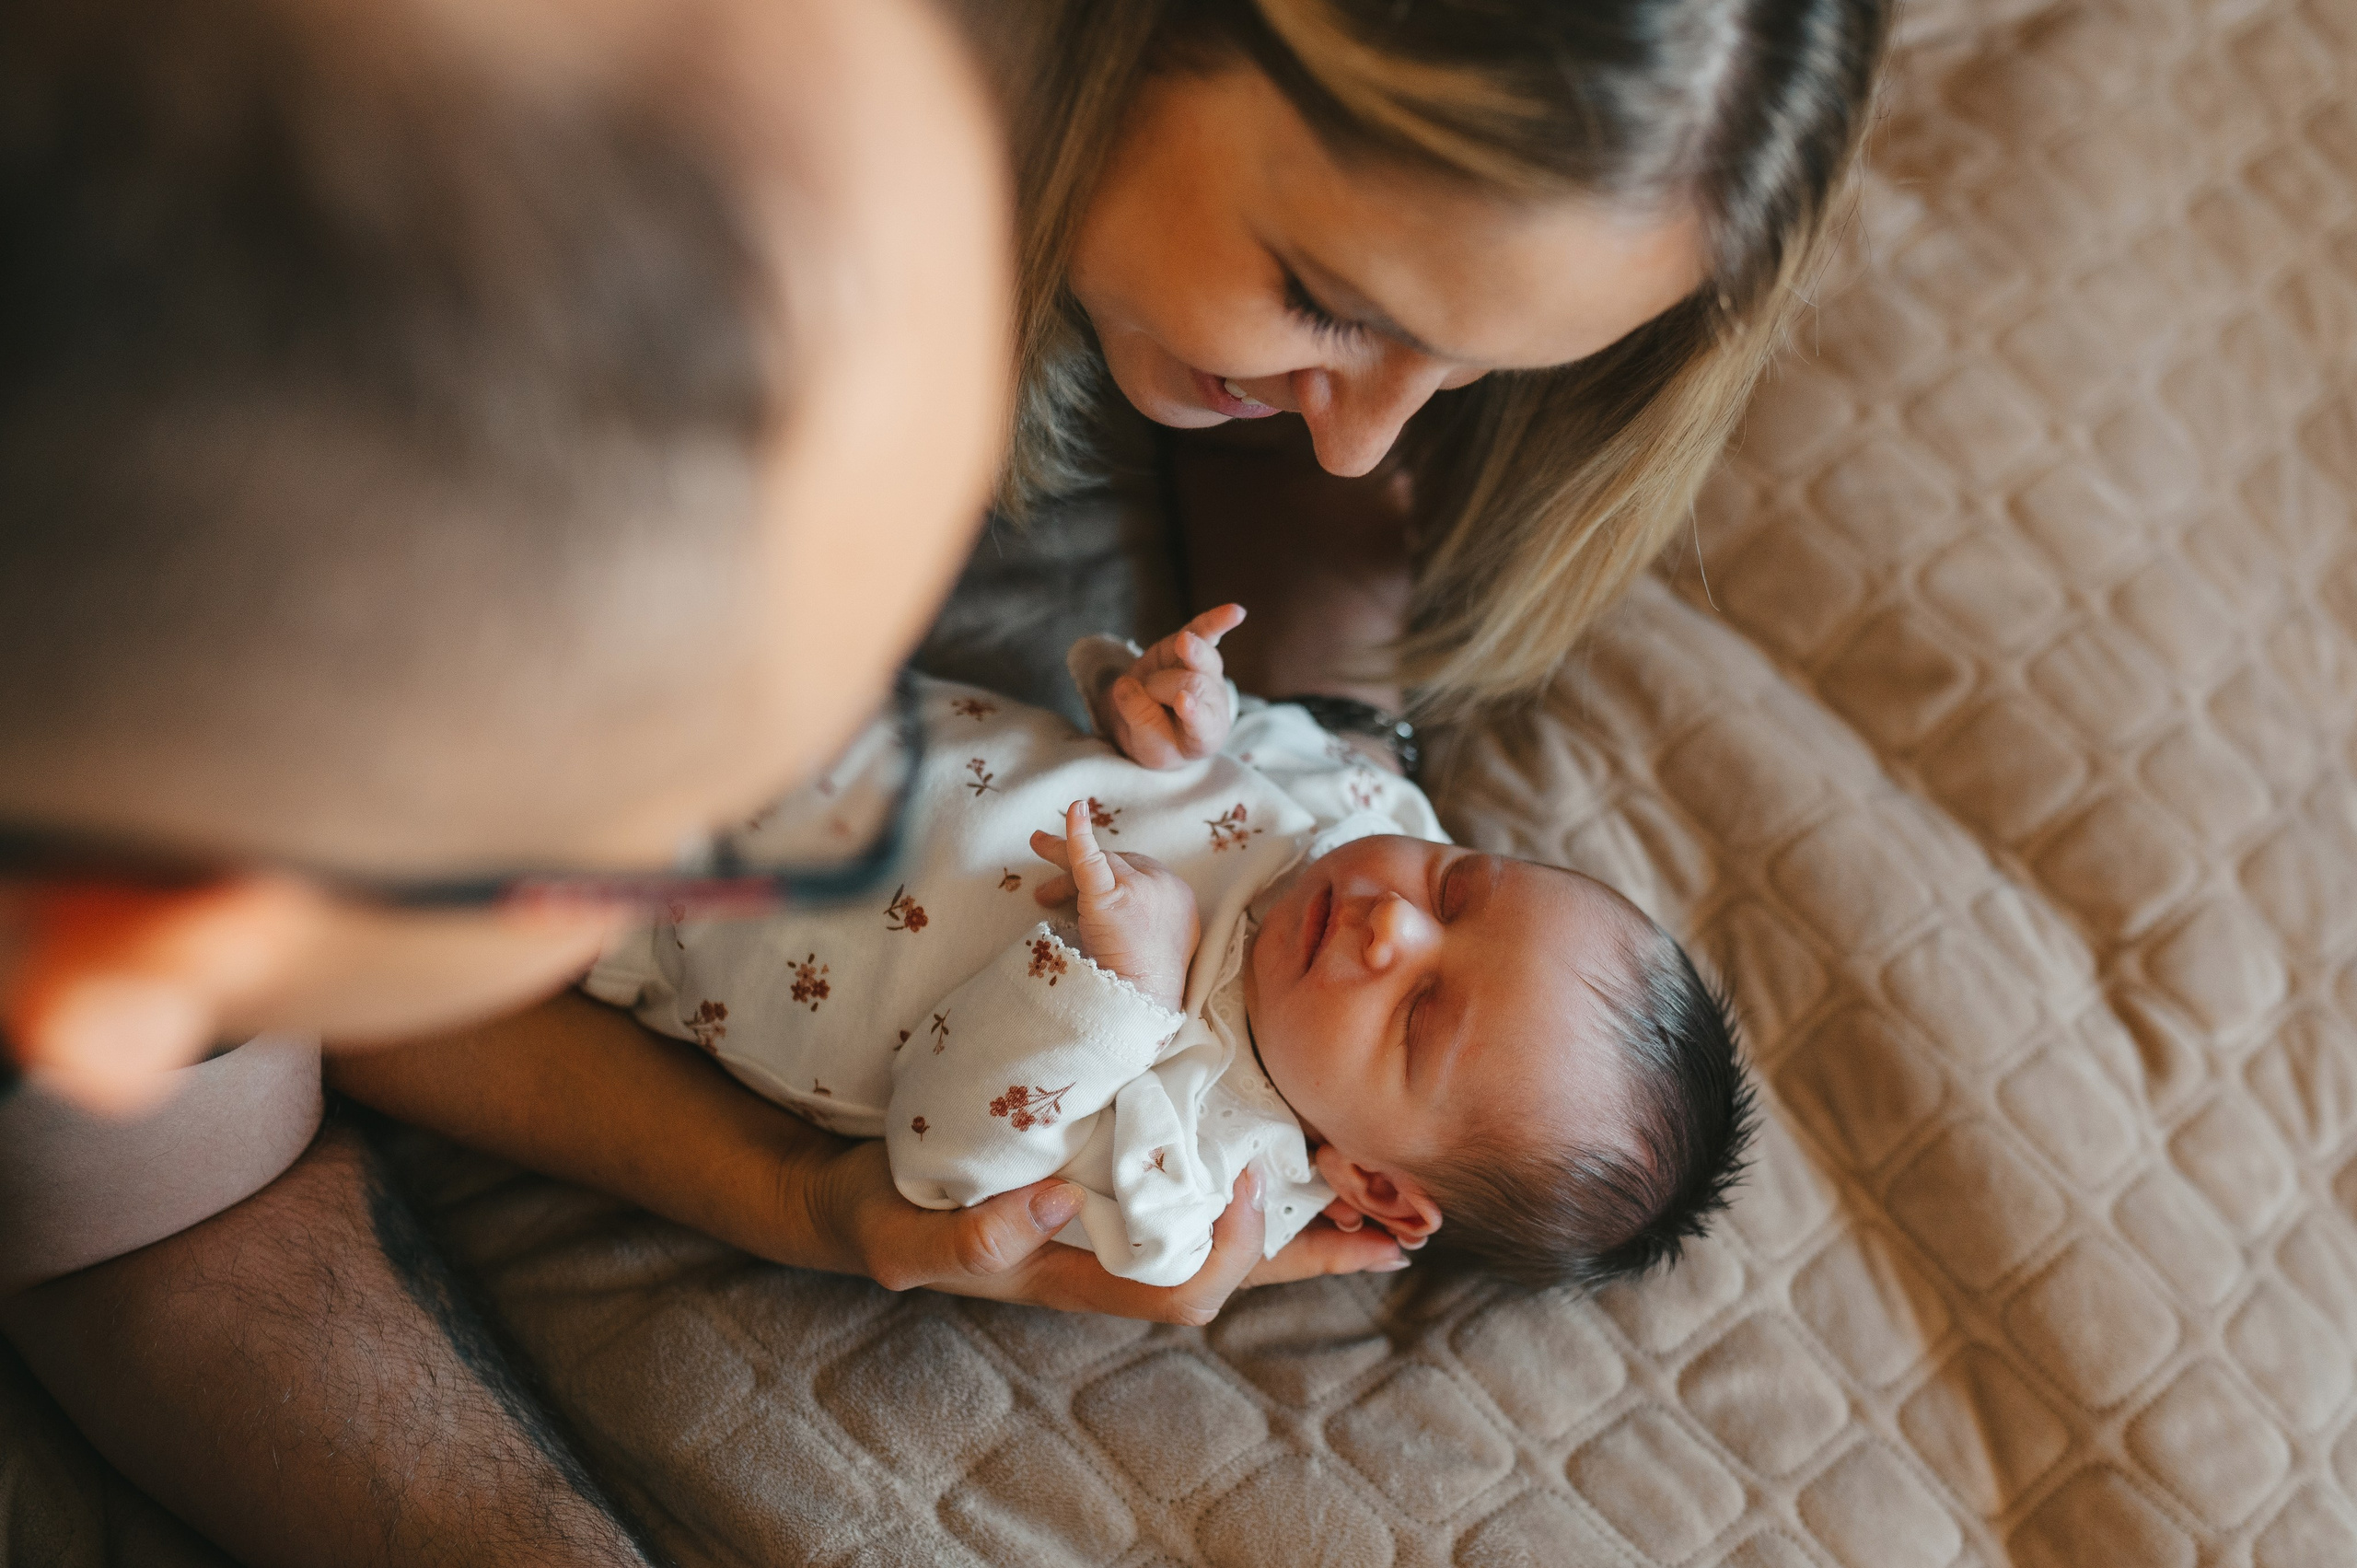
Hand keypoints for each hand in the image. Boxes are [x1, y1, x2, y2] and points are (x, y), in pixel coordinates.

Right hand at [811, 1148, 1404, 1322]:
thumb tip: (1061, 1200)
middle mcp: (1114, 1252)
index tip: (1259, 1177)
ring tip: (1386, 1200)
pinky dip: (1263, 1177)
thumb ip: (970, 1238)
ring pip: (1233, 1232)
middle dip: (1316, 1254)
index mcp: (1079, 1274)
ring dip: (1309, 1222)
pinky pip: (1203, 1185)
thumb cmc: (885, 1215)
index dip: (1234, 1248)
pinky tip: (1300, 1144)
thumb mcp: (903, 1237)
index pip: (1183, 1286)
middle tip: (1394, 1228)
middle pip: (1238, 1270)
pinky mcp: (1112, 1173)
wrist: (855, 1192)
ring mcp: (1118, 1218)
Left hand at [1030, 799, 1196, 1010]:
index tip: (1081, 889)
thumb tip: (1112, 922)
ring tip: (1037, 844)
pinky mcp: (1115, 896)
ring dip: (1065, 855)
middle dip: (1080, 870)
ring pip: (1099, 860)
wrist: (1143, 1006)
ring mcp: (1143, 889)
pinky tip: (1073, 812)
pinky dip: (1079, 835)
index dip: (1106, 876)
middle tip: (1048, 883)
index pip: (1137, 873)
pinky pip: (1091, 859)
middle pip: (1116, 863)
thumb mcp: (1153, 947)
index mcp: (1179, 899)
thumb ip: (1142, 924)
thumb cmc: (1144, 990)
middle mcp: (1166, 886)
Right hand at [1093, 604, 1245, 768]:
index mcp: (1205, 734)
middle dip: (1159, 687)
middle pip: (1192, 685)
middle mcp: (1212, 701)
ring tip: (1184, 643)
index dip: (1193, 711)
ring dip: (1194, 651)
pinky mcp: (1193, 647)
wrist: (1156, 722)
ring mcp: (1205, 672)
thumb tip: (1126, 686)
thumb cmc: (1156, 739)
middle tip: (1143, 693)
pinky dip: (1218, 621)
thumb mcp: (1145, 745)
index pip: (1202, 722)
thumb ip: (1139, 720)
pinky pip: (1207, 632)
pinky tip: (1236, 612)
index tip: (1181, 701)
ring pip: (1203, 657)